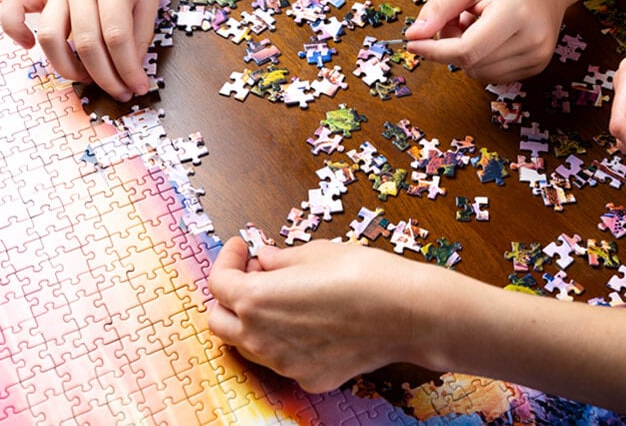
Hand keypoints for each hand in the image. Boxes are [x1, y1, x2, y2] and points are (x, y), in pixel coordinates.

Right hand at [0, 0, 158, 100]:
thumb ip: (140, 31)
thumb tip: (130, 68)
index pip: (117, 37)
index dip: (128, 69)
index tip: (139, 87)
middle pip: (86, 43)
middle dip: (106, 77)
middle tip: (121, 92)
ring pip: (51, 36)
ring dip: (68, 67)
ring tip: (90, 79)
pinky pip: (15, 8)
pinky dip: (14, 29)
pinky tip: (29, 47)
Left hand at [208, 238, 425, 392]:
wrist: (408, 314)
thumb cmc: (365, 276)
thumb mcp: (316, 252)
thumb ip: (280, 259)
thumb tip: (265, 259)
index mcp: (258, 301)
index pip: (218, 283)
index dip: (227, 259)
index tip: (242, 247)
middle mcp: (263, 339)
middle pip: (219, 322)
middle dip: (228, 295)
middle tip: (252, 271)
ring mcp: (285, 364)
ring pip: (246, 345)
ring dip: (250, 319)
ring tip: (278, 295)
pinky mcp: (309, 377)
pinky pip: (281, 359)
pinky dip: (281, 340)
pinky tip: (305, 320)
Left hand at [404, 0, 567, 82]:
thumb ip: (440, 7)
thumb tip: (413, 35)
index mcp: (516, 13)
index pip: (467, 49)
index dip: (435, 50)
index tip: (413, 43)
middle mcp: (532, 39)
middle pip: (471, 63)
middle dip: (450, 47)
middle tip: (456, 18)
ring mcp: (537, 56)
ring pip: (479, 73)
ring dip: (465, 55)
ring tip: (475, 24)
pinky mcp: (537, 65)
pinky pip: (493, 74)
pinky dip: (481, 60)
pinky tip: (489, 36)